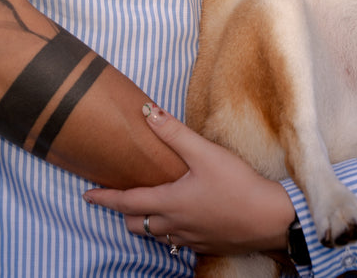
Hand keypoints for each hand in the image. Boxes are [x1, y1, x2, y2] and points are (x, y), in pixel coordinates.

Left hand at [83, 106, 294, 256]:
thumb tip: (147, 113)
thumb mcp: (205, 153)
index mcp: (169, 203)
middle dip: (125, 213)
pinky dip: (170, 230)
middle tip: (120, 198)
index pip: (127, 202)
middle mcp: (174, 225)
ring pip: (157, 235)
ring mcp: (190, 238)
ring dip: (147, 222)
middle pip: (137, 225)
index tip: (87, 195)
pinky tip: (182, 218)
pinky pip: (177, 241)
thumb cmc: (237, 184)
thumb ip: (175, 134)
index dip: (105, 198)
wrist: (269, 219)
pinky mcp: (206, 244)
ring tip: (149, 207)